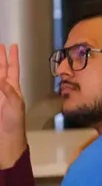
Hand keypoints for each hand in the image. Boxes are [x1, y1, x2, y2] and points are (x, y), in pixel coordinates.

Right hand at [0, 45, 27, 168]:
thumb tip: (0, 78)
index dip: (13, 58)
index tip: (13, 45)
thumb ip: (8, 91)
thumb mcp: (15, 105)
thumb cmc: (14, 123)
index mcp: (13, 89)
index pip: (13, 69)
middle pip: (0, 70)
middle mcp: (3, 90)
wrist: (5, 140)